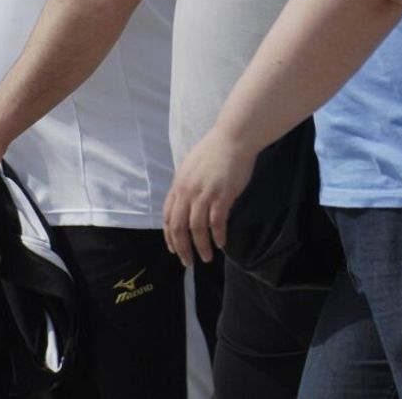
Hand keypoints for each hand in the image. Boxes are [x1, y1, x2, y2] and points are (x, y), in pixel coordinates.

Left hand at [163, 126, 257, 267]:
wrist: (233, 139)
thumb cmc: (214, 151)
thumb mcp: (191, 168)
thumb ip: (186, 186)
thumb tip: (185, 204)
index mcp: (178, 185)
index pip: (168, 216)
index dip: (170, 236)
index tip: (173, 249)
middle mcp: (187, 191)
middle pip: (179, 227)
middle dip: (182, 248)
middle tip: (187, 262)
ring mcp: (204, 194)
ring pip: (196, 229)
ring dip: (200, 246)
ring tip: (206, 257)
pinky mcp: (222, 195)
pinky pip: (216, 222)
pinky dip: (217, 236)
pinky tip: (221, 243)